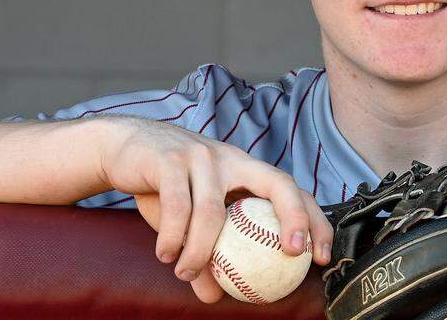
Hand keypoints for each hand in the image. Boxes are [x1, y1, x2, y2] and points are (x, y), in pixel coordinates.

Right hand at [95, 116, 333, 303]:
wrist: (124, 148)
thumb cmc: (165, 187)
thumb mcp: (189, 221)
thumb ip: (205, 256)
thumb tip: (215, 297)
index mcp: (245, 169)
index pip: (291, 189)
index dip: (312, 219)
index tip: (322, 255)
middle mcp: (232, 159)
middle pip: (277, 183)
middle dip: (294, 216)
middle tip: (291, 253)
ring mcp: (202, 156)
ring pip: (212, 211)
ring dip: (201, 251)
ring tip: (186, 274)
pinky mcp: (169, 160)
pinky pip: (177, 207)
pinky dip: (172, 237)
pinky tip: (167, 255)